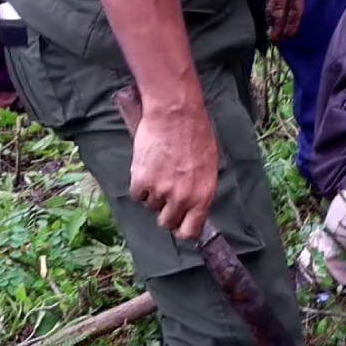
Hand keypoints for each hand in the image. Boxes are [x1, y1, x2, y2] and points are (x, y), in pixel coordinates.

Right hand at [130, 102, 218, 239]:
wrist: (175, 115)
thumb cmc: (196, 134)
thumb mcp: (209, 164)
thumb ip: (200, 189)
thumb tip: (193, 206)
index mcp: (203, 194)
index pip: (190, 231)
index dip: (183, 229)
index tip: (180, 224)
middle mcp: (182, 197)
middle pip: (167, 223)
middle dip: (166, 212)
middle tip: (167, 195)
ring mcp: (160, 191)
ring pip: (151, 206)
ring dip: (153, 194)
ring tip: (160, 171)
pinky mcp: (140, 181)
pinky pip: (137, 195)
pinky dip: (140, 185)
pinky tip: (149, 168)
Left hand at [265, 0, 303, 40]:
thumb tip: (277, 18)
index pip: (295, 10)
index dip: (289, 25)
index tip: (281, 38)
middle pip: (290, 9)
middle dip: (285, 25)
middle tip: (276, 39)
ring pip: (283, 5)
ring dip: (279, 18)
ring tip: (273, 31)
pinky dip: (272, 8)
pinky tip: (267, 14)